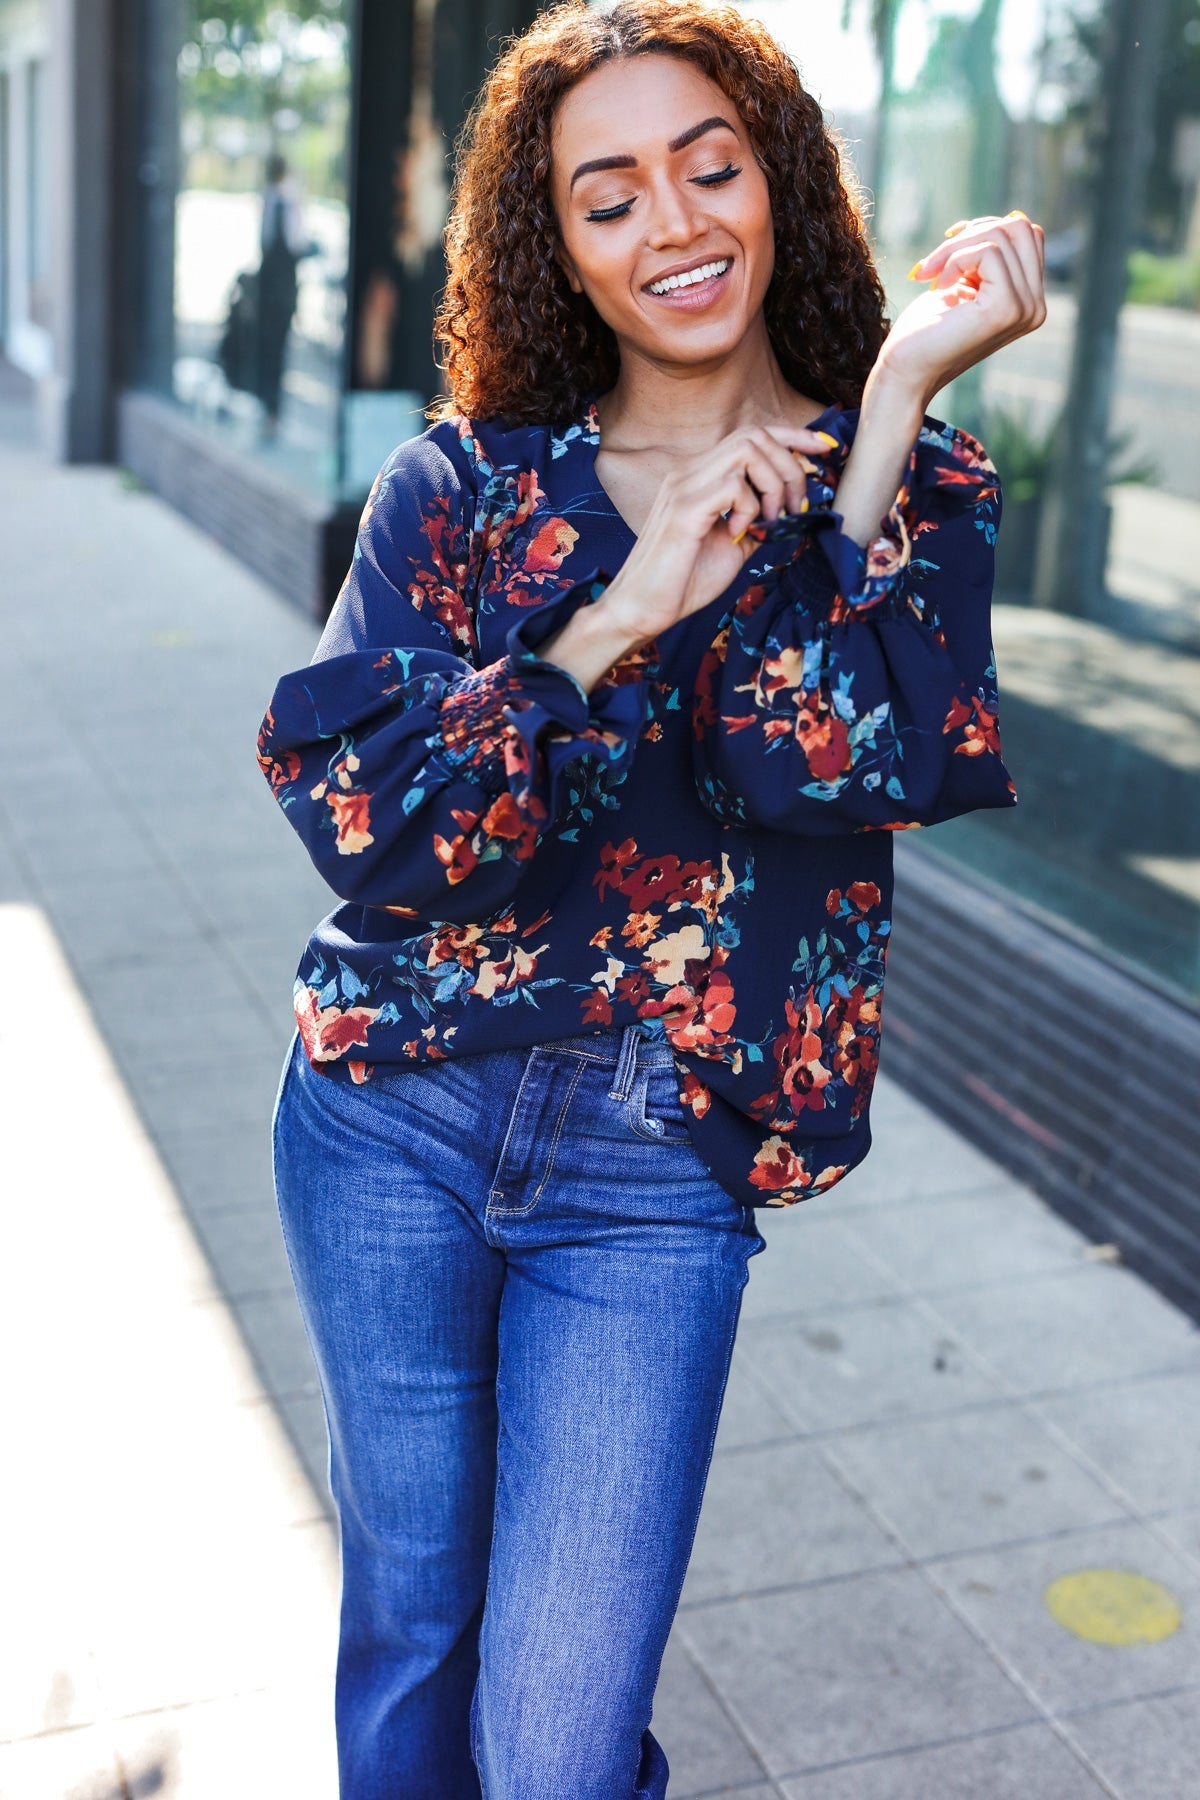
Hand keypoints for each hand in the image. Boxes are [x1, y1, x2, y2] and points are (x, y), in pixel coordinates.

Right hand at [598, 423, 840, 643]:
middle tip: (796, 508)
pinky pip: (734, 485)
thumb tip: (793, 510)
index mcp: (699, 477)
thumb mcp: (735, 546)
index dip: (792, 435)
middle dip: (790, 466)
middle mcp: (689, 472)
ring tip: (771, 522)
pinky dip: (752, 508)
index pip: (750, 435)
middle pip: (754, 434)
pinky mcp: (684, 510)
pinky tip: (740, 535)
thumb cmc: (683, 582)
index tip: (824, 448)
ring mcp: (684, 486)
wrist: (641, 610)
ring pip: (747, 451)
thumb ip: (759, 522)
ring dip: (774, 485)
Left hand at [877, 211, 1046, 409]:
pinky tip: (936, 286)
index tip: (947, 248)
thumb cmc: (926, 330)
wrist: (904, 371)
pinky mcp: (1007, 308)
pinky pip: (988, 252)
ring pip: (1004, 234)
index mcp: (1030, 300)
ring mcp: (1026, 309)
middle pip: (1021, 227)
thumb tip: (1012, 218)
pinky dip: (954, 259)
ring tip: (930, 273)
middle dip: (971, 233)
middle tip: (935, 261)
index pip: (1027, 235)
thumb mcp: (965, 283)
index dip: (984, 229)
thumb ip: (993, 258)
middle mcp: (1036, 307)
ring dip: (955, 247)